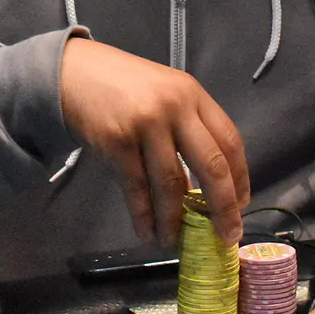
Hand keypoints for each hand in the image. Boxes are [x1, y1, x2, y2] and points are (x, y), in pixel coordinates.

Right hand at [59, 38, 249, 245]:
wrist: (73, 72)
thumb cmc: (123, 84)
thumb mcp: (165, 93)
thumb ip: (187, 127)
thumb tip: (201, 185)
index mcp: (192, 94)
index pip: (229, 140)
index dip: (240, 177)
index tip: (241, 206)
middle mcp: (175, 107)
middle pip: (211, 165)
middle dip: (222, 207)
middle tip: (226, 235)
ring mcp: (146, 124)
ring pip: (171, 184)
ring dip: (175, 220)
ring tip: (174, 241)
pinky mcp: (117, 142)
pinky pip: (136, 188)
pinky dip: (144, 215)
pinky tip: (147, 232)